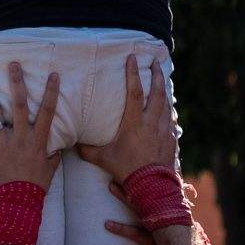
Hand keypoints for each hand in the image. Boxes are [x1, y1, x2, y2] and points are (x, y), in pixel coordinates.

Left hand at [0, 62, 62, 191]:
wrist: (16, 201)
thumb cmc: (35, 186)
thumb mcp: (49, 169)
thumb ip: (52, 156)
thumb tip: (58, 149)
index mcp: (38, 139)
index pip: (47, 111)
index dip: (51, 92)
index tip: (53, 74)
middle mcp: (20, 136)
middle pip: (18, 104)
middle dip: (16, 82)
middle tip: (12, 65)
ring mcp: (3, 142)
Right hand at [76, 55, 178, 180]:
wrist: (152, 186)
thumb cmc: (127, 171)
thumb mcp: (104, 160)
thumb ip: (88, 151)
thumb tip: (74, 145)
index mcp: (133, 123)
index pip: (133, 92)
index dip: (132, 74)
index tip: (132, 58)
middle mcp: (150, 123)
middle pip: (156, 93)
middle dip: (156, 75)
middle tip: (155, 62)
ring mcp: (163, 131)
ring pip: (166, 105)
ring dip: (163, 91)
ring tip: (162, 82)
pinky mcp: (170, 140)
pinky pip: (170, 121)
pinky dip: (168, 112)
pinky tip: (168, 111)